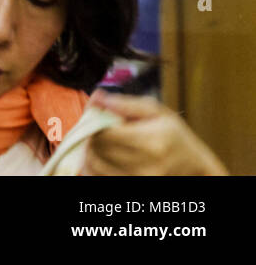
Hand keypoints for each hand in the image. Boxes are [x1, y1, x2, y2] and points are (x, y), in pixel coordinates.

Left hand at [83, 90, 227, 175]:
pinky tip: (102, 155)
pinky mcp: (131, 188)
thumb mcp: (157, 112)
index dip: (94, 122)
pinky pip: (99, 176)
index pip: (104, 133)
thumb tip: (98, 97)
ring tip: (100, 141)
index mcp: (150, 142)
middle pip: (97, 148)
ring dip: (90, 150)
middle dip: (92, 135)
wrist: (195, 168)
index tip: (98, 116)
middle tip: (98, 127)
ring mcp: (137, 180)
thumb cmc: (175, 138)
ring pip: (94, 164)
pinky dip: (94, 165)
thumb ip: (126, 104)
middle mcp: (144, 165)